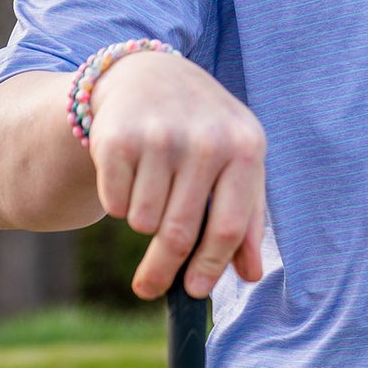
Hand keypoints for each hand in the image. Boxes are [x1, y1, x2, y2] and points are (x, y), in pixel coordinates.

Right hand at [86, 50, 265, 299]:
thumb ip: (246, 217)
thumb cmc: (203, 129)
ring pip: (143, 222)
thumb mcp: (237, 160)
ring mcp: (160, 136)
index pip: (229, 226)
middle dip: (162, 270)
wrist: (151, 75)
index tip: (193, 291)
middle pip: (179, 233)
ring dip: (144, 221)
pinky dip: (118, 201)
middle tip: (150, 287)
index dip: (210, 267)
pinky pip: (114, 204)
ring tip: (153, 188)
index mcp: (245, 147)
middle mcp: (205, 139)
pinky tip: (131, 171)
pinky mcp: (119, 138)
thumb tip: (253, 275)